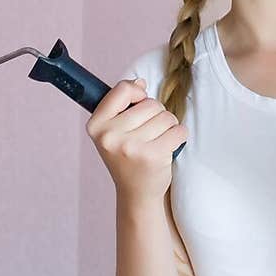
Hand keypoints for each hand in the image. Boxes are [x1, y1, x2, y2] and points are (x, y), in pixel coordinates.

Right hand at [86, 78, 187, 201]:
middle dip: (156, 114)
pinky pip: (178, 131)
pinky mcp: (152, 156)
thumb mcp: (114, 130)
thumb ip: (122, 104)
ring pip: (166, 116)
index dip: (137, 93)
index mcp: (96, 125)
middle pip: (150, 103)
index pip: (122, 90)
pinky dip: (179, 136)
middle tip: (149, 133)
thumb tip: (140, 82)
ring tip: (158, 140)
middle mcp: (110, 136)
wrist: (136, 193)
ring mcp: (130, 147)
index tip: (139, 104)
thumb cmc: (127, 157)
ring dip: (168, 126)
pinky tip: (169, 146)